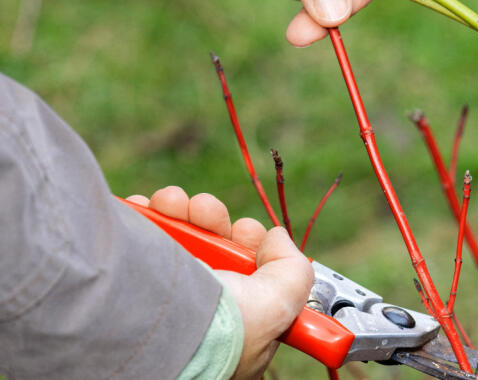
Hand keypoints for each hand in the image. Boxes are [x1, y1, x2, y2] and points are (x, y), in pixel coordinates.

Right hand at [127, 187, 313, 379]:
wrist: (148, 334)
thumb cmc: (219, 330)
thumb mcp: (279, 304)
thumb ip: (293, 270)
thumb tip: (278, 240)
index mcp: (237, 326)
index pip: (249, 277)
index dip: (248, 244)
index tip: (243, 230)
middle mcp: (202, 314)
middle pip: (212, 253)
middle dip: (211, 221)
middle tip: (203, 208)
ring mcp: (164, 299)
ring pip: (176, 242)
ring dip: (177, 211)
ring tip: (169, 201)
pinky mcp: (127, 284)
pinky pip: (137, 242)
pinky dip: (142, 219)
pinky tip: (143, 207)